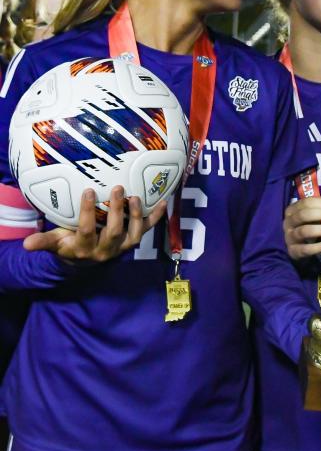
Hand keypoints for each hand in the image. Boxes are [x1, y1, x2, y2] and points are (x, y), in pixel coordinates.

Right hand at [23, 186, 165, 262]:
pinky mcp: (133, 241)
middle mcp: (106, 249)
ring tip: (136, 196)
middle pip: (114, 230)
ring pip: (134, 233)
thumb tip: (26, 244)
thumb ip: (44, 242)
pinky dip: (156, 217)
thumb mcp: (56, 243)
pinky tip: (164, 202)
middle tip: (118, 188)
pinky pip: (147, 229)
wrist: (86, 262)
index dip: (89, 211)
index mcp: (85, 248)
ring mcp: (122, 246)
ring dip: (137, 215)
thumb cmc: (69, 245)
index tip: (90, 191)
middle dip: (117, 210)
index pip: (87, 229)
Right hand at [284, 197, 320, 259]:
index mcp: (292, 210)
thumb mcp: (311, 216)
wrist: (298, 248)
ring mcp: (289, 237)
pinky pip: (306, 249)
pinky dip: (320, 246)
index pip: (305, 203)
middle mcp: (288, 223)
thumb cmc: (308, 226)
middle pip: (303, 215)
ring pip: (304, 231)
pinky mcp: (293, 251)